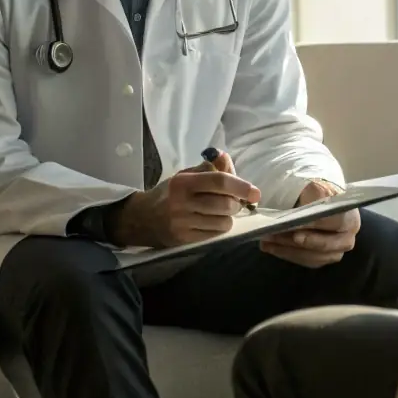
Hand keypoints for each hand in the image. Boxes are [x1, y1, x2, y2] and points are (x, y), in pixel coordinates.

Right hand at [108, 152, 260, 248]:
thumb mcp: (185, 176)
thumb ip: (208, 168)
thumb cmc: (168, 194)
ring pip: (223, 222)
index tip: (255, 193)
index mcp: (183, 182)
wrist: (142, 219)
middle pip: (225, 204)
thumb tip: (226, 158)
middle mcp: (182, 203)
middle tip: (234, 202)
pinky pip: (215, 235)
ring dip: (229, 217)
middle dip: (236, 204)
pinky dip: (219, 227)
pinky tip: (211, 222)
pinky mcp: (184, 239)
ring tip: (220, 212)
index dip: (241, 186)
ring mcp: (182, 223)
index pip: (219, 181)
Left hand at [259, 179, 359, 268]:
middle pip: (323, 245)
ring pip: (312, 257)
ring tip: (267, 240)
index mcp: (350, 219)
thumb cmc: (320, 196)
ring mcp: (334, 253)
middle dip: (297, 241)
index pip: (334, 223)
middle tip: (275, 235)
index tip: (294, 223)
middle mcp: (346, 240)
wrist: (321, 205)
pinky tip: (271, 247)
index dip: (314, 224)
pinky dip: (286, 254)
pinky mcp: (321, 260)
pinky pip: (304, 262)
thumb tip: (302, 204)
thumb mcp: (317, 189)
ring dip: (287, 249)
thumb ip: (312, 195)